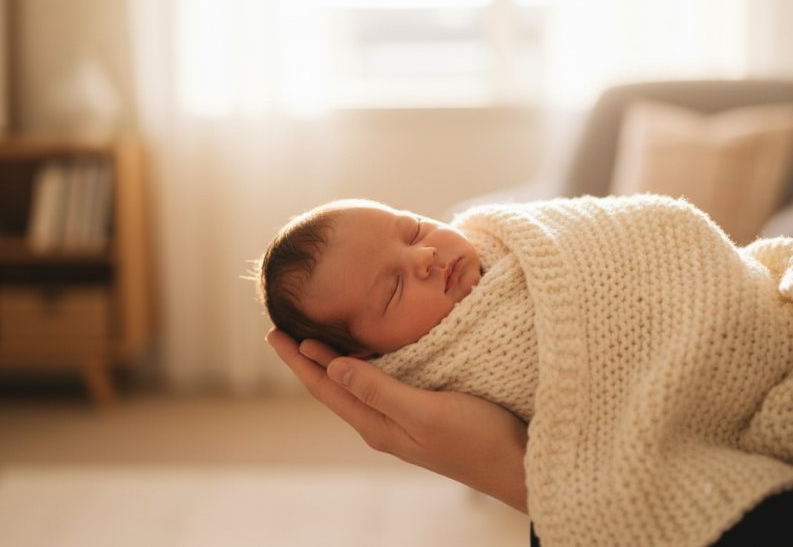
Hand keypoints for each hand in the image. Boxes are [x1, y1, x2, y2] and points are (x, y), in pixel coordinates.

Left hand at [267, 328, 528, 512]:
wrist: (518, 466)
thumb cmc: (476, 439)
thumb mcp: (424, 412)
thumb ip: (378, 389)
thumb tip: (332, 366)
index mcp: (377, 424)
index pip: (325, 387)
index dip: (299, 360)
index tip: (273, 331)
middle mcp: (383, 422)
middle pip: (333, 385)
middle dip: (307, 357)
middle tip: (282, 328)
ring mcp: (402, 418)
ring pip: (355, 382)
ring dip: (332, 358)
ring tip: (313, 335)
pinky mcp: (423, 409)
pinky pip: (380, 381)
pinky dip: (364, 361)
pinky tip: (368, 349)